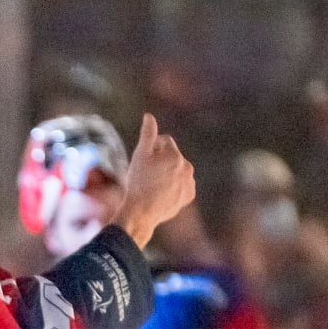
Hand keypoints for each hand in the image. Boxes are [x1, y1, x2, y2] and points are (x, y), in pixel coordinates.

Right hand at [111, 113, 195, 248]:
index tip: (143, 162)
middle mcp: (187, 167)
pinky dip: (173, 187)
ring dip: (168, 174)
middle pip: (171, 157)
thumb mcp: (139, 155)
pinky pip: (181, 186)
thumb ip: (147, 133)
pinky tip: (161, 194)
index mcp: (176, 155)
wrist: (142, 212)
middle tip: (147, 175)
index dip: (151, 149)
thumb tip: (149, 116)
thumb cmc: (138, 182)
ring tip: (153, 186)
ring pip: (177, 171)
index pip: (164, 141)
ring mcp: (189, 183)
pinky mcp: (188, 196)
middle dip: (161, 161)